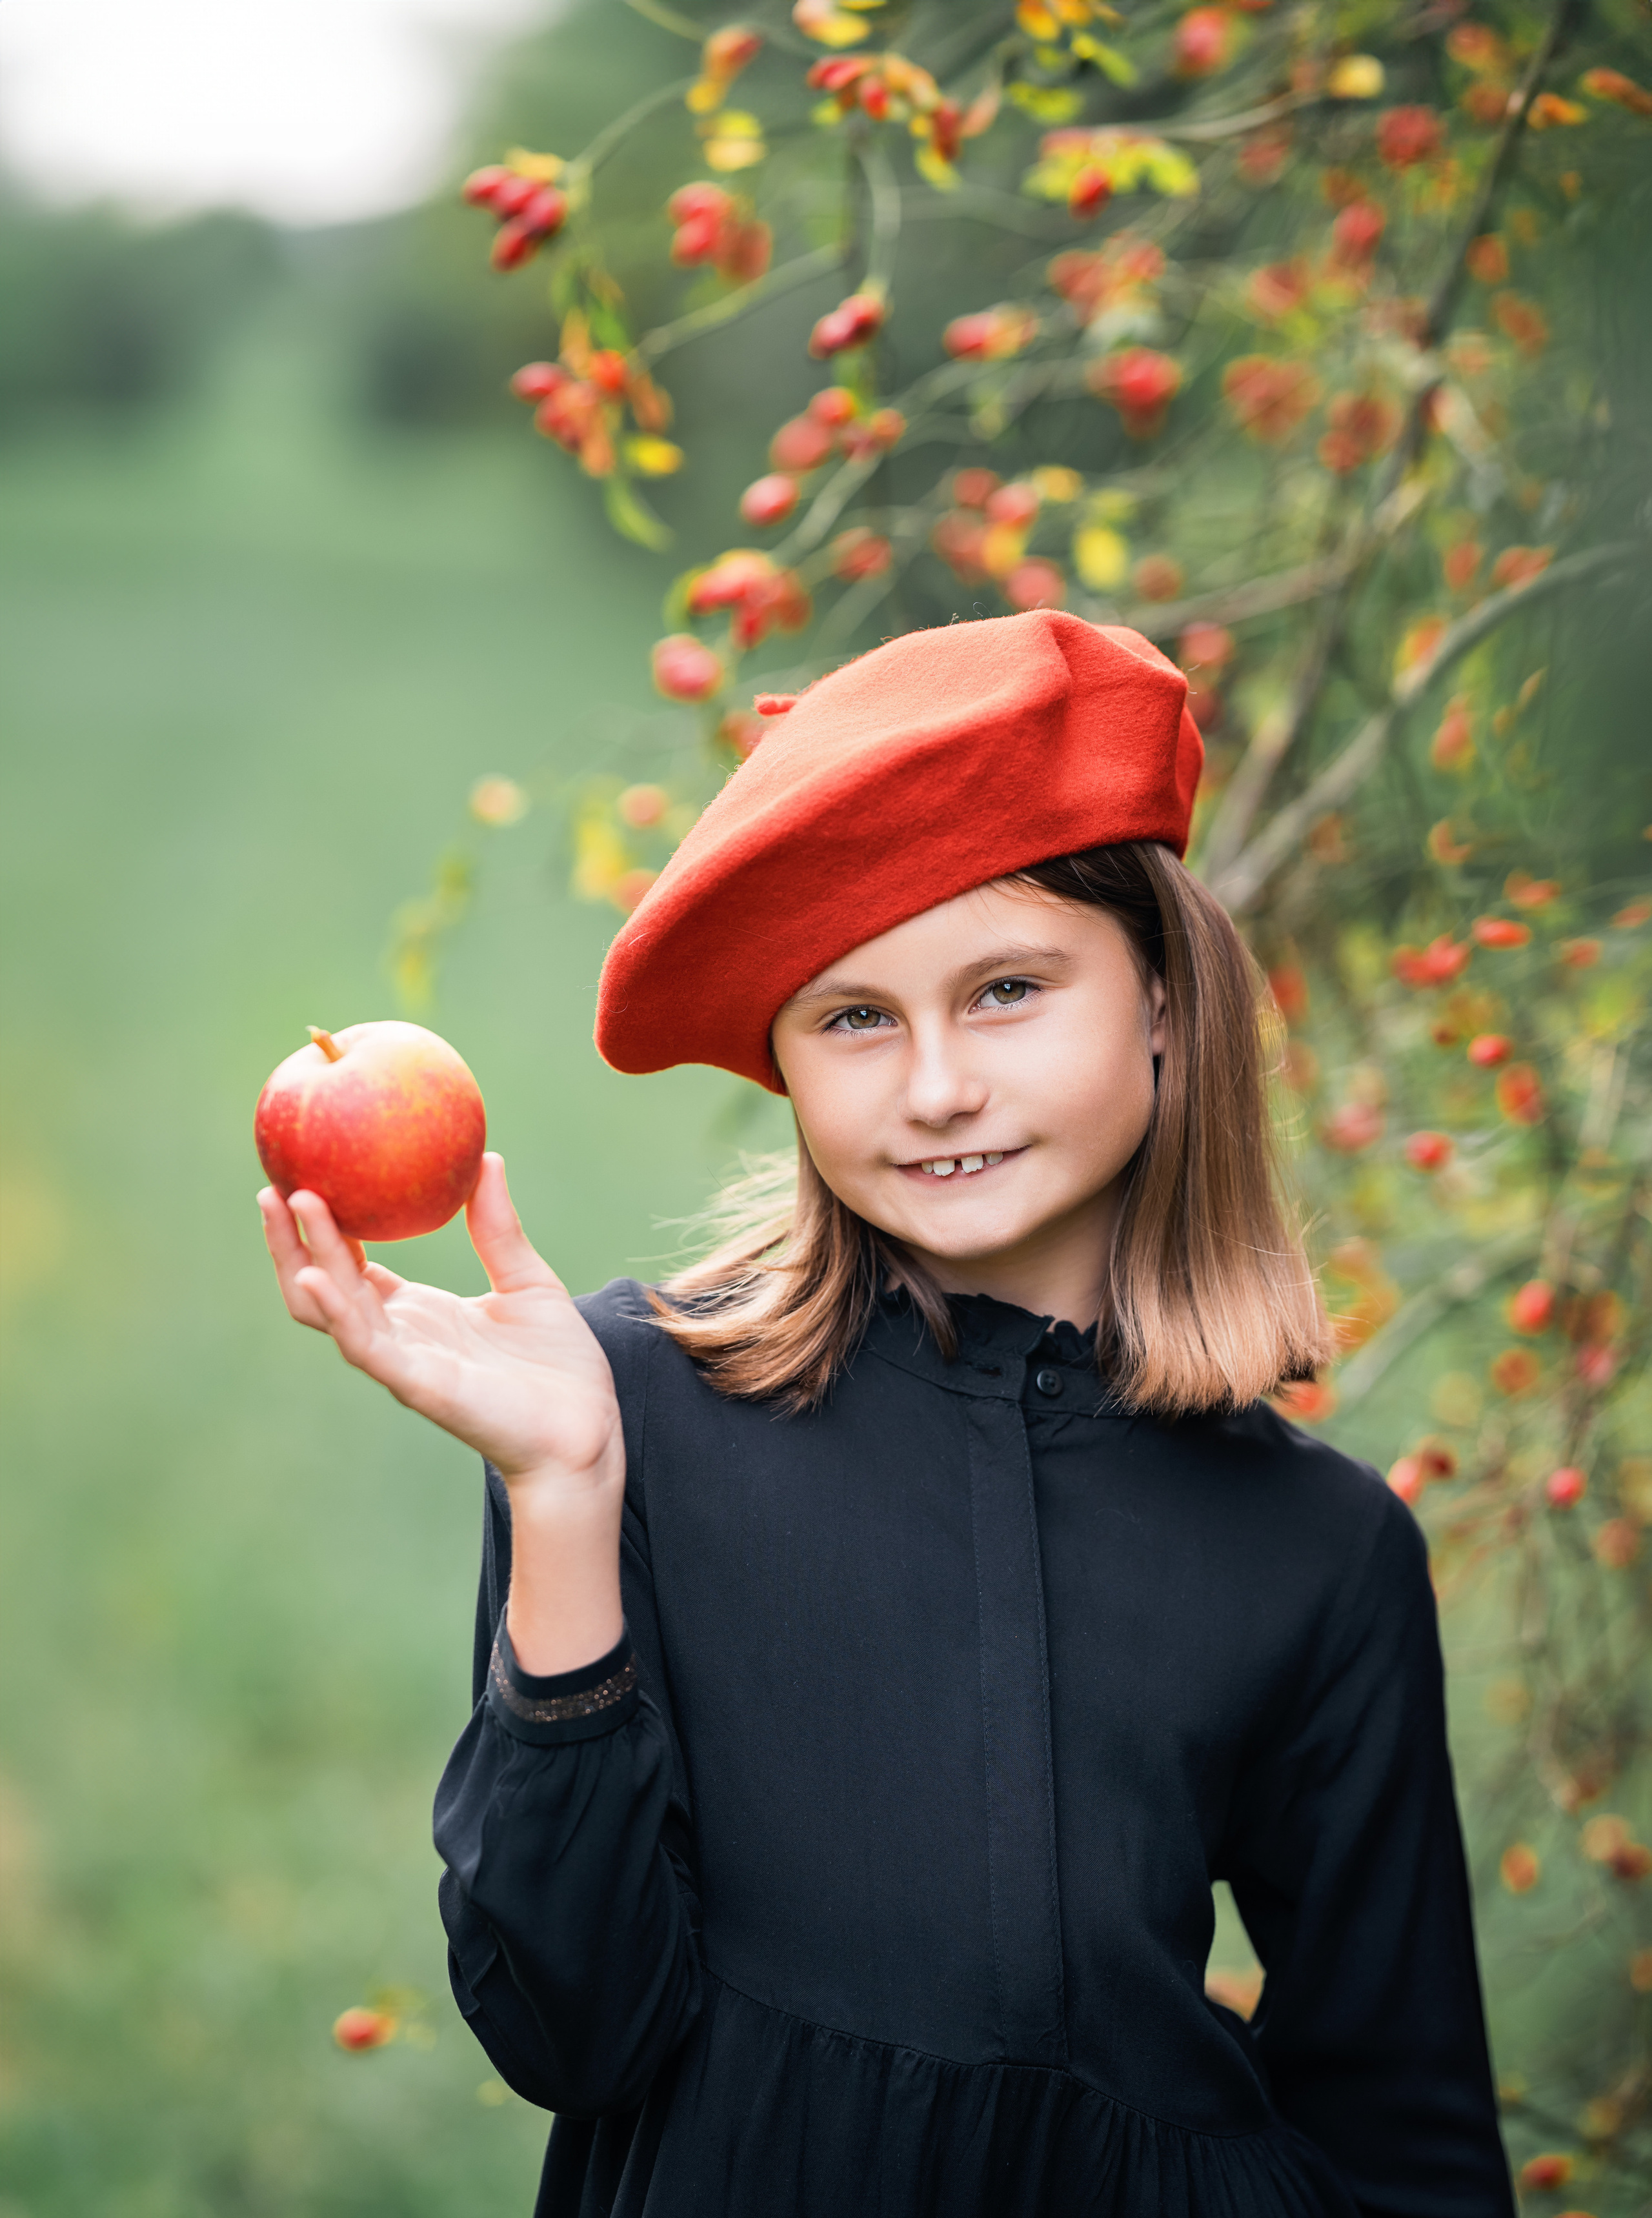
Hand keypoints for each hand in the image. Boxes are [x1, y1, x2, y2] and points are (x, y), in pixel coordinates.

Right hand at [259, 1153, 622, 1496]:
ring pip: (329, 1309)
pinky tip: (315, 1276)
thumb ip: (498, 1228)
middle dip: (291, 1239)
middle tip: (273, 1185)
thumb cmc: (558, 1365)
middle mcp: (398, 1335)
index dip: (324, 1226)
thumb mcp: (528, 1281)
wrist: (586, 1430)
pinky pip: (364, 1346)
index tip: (306, 1176)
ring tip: (289, 1204)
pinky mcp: (416, 1384)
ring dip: (304, 1257)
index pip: (350, 1265)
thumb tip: (485, 1158)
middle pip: (322, 1284)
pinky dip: (336, 1310)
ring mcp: (401, 1361)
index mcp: (417, 1312)